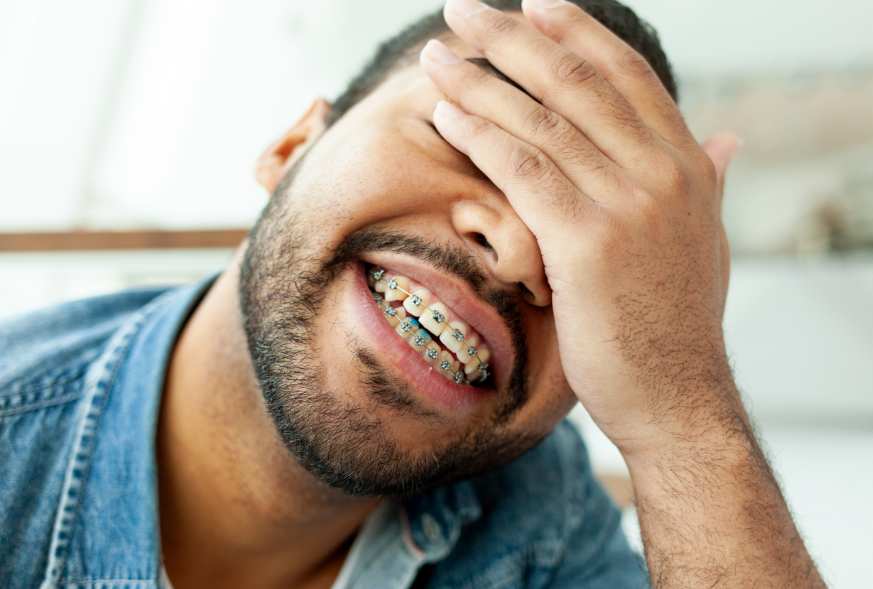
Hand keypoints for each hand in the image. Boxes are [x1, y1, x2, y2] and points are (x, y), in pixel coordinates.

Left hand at [422, 0, 741, 455]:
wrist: (677, 398)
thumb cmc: (676, 324)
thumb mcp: (705, 242)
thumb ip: (709, 183)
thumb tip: (726, 141)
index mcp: (687, 165)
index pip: (627, 75)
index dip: (575, 32)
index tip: (531, 5)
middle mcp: (663, 172)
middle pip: (575, 82)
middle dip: (511, 39)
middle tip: (463, 11)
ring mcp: (628, 205)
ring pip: (541, 120)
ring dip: (481, 80)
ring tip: (436, 55)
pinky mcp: (588, 243)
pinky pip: (523, 170)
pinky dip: (480, 135)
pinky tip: (445, 113)